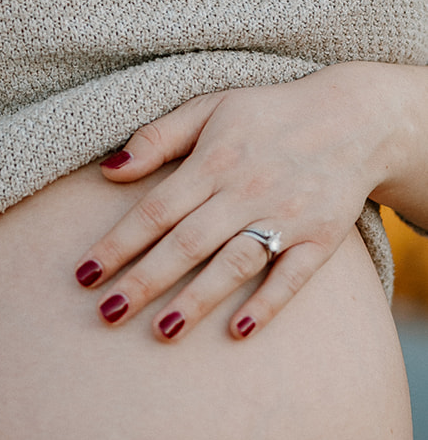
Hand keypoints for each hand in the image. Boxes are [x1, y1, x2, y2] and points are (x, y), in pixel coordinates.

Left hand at [71, 62, 415, 342]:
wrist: (357, 118)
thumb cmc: (269, 114)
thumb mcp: (210, 107)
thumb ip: (158, 138)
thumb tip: (109, 170)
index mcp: (214, 160)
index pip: (155, 210)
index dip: (117, 244)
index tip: (83, 275)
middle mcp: (247, 191)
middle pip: (187, 243)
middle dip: (144, 280)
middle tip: (106, 314)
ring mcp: (287, 216)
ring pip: (235, 263)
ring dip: (198, 299)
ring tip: (162, 332)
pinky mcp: (321, 238)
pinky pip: (293, 276)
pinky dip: (268, 303)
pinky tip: (239, 332)